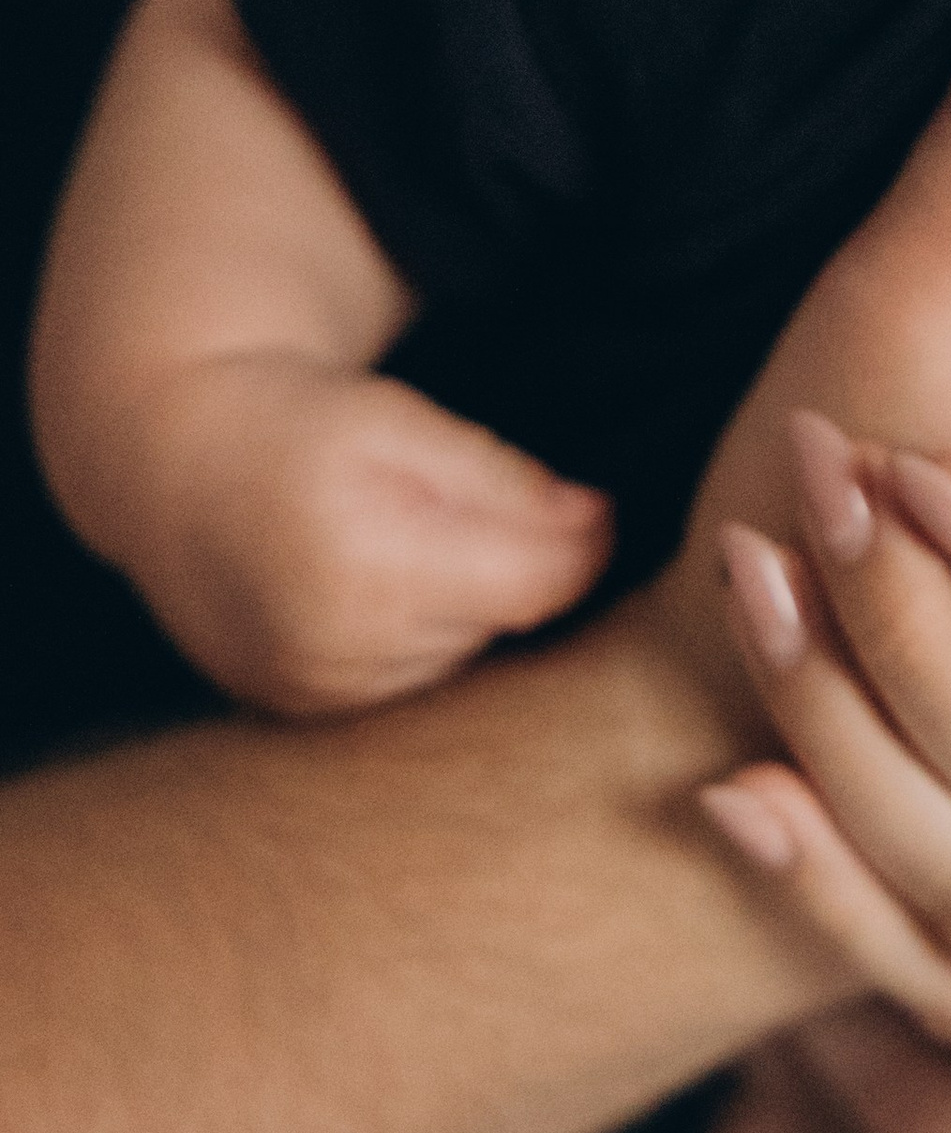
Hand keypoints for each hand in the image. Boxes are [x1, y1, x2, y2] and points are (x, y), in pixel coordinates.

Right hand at [102, 358, 611, 718]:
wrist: (171, 469)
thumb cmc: (291, 424)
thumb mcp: (397, 418)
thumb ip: (500, 477)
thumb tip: (597, 525)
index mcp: (368, 571)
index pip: (536, 586)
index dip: (582, 543)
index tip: (593, 505)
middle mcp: (340, 654)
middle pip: (503, 622)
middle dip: (514, 566)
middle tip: (470, 507)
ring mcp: (318, 696)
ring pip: (463, 656)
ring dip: (466, 604)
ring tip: (410, 538)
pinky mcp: (305, 714)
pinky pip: (410, 682)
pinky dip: (419, 636)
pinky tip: (384, 583)